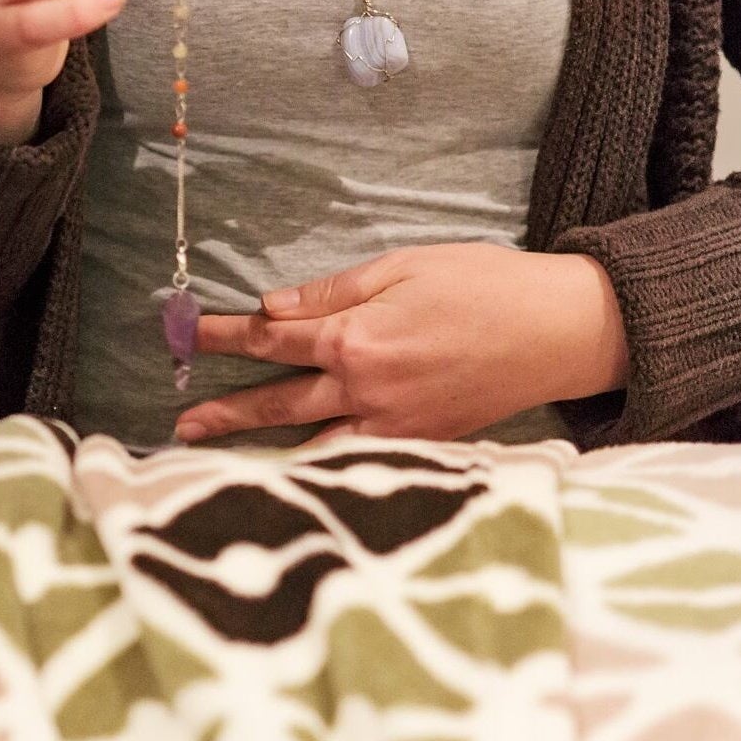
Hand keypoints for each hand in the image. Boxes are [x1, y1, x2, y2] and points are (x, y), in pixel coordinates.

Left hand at [171, 243, 628, 443]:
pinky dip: (319, 468)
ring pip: (311, 443)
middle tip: (180, 425)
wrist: (561, 332)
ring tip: (217, 462)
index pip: (271, 339)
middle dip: (225, 411)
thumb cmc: (487, 286)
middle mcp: (366, 389)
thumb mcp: (405, 266)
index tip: (182, 334)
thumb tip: (273, 306)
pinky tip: (294, 474)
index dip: (222, 336)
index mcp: (357, 337)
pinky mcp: (421, 445)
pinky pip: (356, 461)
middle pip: (278, 402)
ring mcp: (393, 425)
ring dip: (261, 449)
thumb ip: (333, 290)